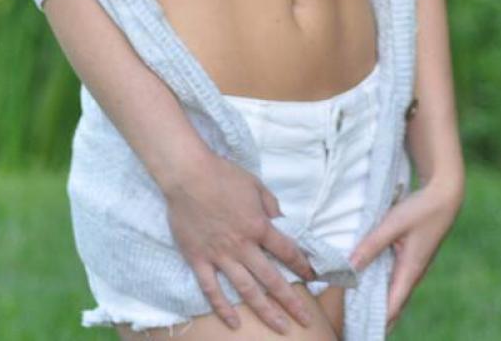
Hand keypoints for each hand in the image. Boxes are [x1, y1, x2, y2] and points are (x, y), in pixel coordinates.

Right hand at [164, 150, 318, 334]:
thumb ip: (271, 205)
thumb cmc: (223, 175)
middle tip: (305, 319)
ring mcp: (220, 256)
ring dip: (265, 311)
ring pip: (246, 290)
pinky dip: (222, 308)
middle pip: (271, 279)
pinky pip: (211, 289)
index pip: (286, 251)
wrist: (188, 174)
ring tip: (280, 327)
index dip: (302, 265)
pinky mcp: (198, 259)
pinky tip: (234, 323)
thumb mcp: (255, 185)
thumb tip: (281, 222)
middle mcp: (242, 246)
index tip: (313, 277)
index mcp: (258, 226)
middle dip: (291, 301)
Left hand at [348, 175, 463, 335]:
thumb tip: (350, 266)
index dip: (378, 322)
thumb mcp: (393, 224)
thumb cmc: (420, 210)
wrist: (444, 197)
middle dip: (378, 318)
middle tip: (356, 328)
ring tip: (359, 312)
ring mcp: (414, 267)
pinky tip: (371, 285)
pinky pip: (397, 279)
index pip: (392, 307)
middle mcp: (413, 274)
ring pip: (395, 292)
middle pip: (394, 305)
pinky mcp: (413, 258)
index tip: (361, 331)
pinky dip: (384, 287)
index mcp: (410, 271)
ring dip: (381, 303)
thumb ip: (372, 245)